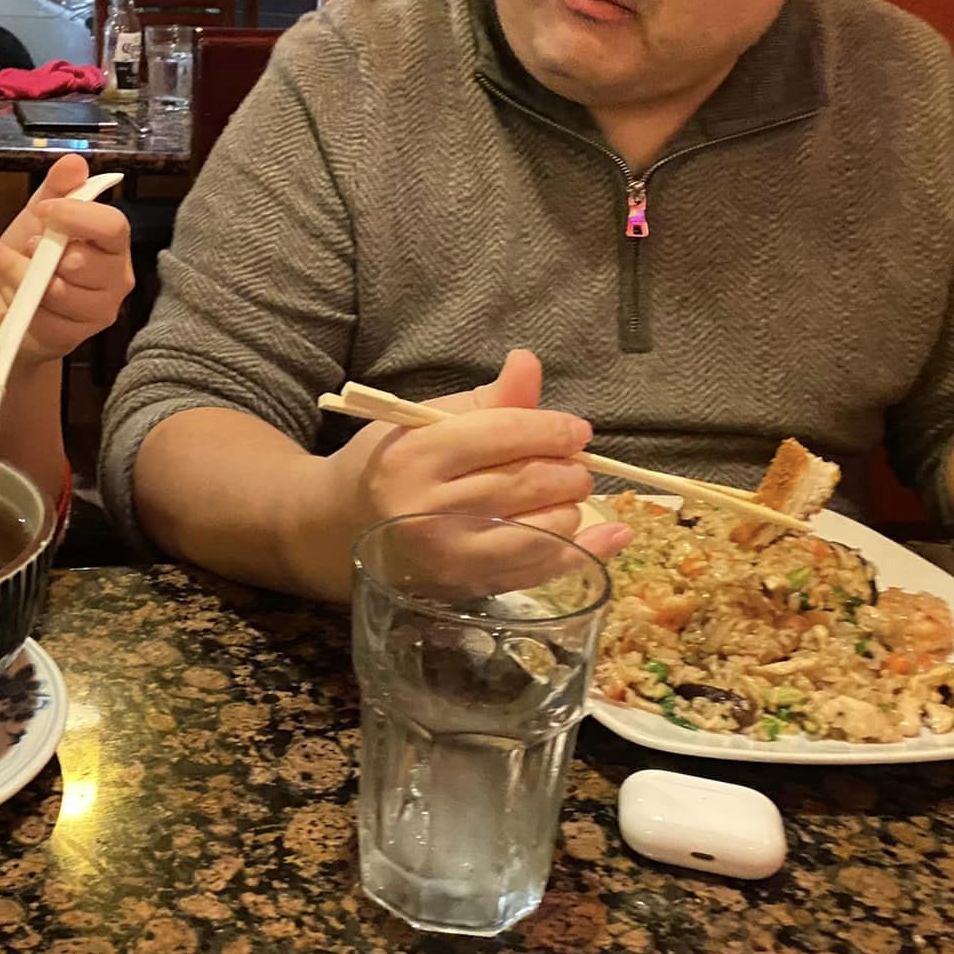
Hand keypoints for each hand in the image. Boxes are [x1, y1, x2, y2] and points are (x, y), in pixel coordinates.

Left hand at [0, 153, 133, 367]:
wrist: (10, 311)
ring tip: (7, 265)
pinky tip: (11, 294)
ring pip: (61, 292)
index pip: (114, 227)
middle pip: (89, 263)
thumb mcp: (39, 218)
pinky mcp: (74, 337)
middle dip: (49, 252)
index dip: (77, 216)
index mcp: (112, 245)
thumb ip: (57, 190)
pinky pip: (44, 317)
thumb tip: (74, 161)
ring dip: (23, 275)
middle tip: (28, 245)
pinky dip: (19, 300)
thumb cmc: (32, 260)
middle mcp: (115, 280)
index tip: (44, 209)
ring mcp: (97, 312)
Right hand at [320, 348, 630, 564]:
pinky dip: (585, 551)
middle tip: (575, 461)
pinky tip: (613, 534)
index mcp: (415, 457)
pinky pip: (540, 572)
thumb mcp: (424, 420)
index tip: (575, 430)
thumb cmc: (390, 463)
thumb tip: (529, 363)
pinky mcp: (468, 590)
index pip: (502, 436)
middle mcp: (429, 512)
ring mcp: (450, 559)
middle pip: (527, 484)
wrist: (340, 527)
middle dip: (567, 469)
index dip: (550, 429)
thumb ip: (485, 399)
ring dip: (571, 507)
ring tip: (564, 491)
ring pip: (542, 529)